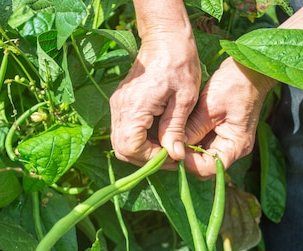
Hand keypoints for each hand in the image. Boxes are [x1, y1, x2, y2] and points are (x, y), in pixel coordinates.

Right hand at [110, 34, 200, 166]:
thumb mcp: (184, 99)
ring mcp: (118, 106)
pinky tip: (159, 134)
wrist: (165, 39)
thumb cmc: (179, 64)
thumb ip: (175, 129)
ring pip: (121, 142)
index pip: (131, 148)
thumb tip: (175, 156)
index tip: (173, 156)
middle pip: (122, 149)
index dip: (151, 158)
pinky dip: (139, 139)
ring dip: (143, 150)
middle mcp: (120, 108)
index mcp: (135, 107)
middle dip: (146, 158)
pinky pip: (124, 131)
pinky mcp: (121, 103)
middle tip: (170, 156)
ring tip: (167, 146)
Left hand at [183, 58, 276, 177]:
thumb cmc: (235, 84)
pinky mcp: (222, 133)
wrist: (249, 69)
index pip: (209, 168)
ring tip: (171, 138)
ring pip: (202, 156)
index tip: (171, 151)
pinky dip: (192, 140)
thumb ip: (194, 128)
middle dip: (185, 158)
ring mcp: (228, 141)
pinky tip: (180, 131)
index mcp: (236, 146)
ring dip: (187, 149)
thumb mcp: (211, 106)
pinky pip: (204, 144)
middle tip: (167, 145)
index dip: (188, 163)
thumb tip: (175, 145)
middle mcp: (233, 148)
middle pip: (204, 165)